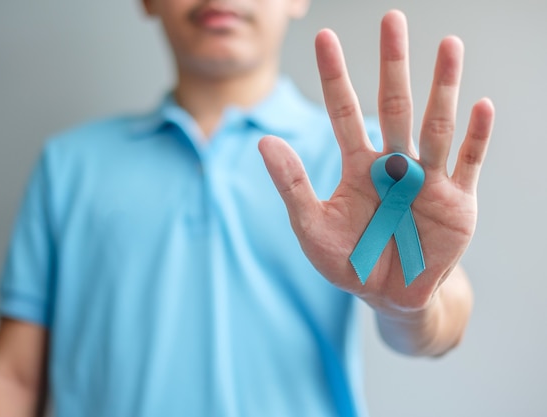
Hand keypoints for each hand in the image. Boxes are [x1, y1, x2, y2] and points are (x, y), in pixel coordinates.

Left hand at [258, 10, 493, 314]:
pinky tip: (479, 106)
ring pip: (434, 124)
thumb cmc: (349, 260)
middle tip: (393, 19)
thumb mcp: (312, 226)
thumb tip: (264, 139)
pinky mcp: (458, 201)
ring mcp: (428, 179)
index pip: (344, 113)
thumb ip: (292, 184)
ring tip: (448, 45)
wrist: (388, 295)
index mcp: (358, 166)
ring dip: (442, 86)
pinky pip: (467, 164)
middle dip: (392, 64)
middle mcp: (394, 163)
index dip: (335, 77)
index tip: (325, 37)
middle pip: (393, 106)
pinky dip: (474, 137)